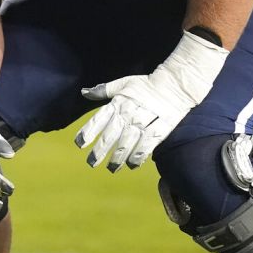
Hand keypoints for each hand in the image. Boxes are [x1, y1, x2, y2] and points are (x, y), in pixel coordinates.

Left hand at [75, 31, 228, 170]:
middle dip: (99, 151)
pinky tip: (132, 165)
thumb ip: (103, 90)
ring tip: (111, 168)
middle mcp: (127, 114)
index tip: (79, 144)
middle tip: (91, 163)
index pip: (99, 119)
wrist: (173, 85)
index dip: (88, 132)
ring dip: (117, 158)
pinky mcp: (157, 131)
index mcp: (117, 103)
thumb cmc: (145, 85)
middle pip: (110, 136)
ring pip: (126, 144)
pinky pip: (145, 147)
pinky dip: (138, 157)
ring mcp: (142, 124)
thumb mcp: (123, 83)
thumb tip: (84, 92)